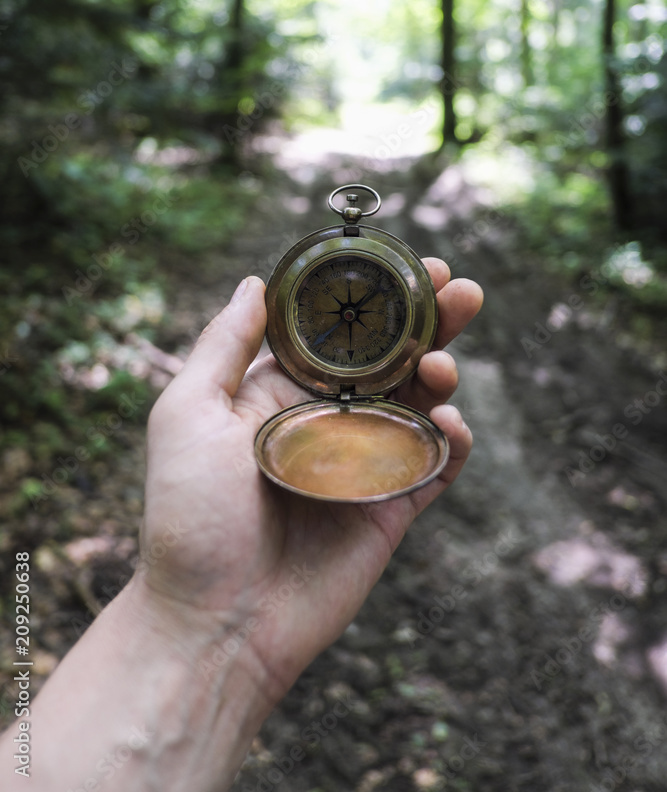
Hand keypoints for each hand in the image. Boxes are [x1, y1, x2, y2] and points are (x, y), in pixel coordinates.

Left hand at [139, 260, 482, 703]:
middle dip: (431, 321)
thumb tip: (255, 281)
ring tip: (442, 365)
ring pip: (420, 404)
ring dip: (442, 374)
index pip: (340, 331)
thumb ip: (222, 345)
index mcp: (280, 392)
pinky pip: (435, 465)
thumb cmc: (189, 517)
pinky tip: (448, 425)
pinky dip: (452, 441)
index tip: (411, 265)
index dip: (378, 296)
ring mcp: (363, 464)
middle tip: (462, 291)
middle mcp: (326, 421)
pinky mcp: (391, 509)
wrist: (214, 624)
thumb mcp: (186, 414)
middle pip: (392, 358)